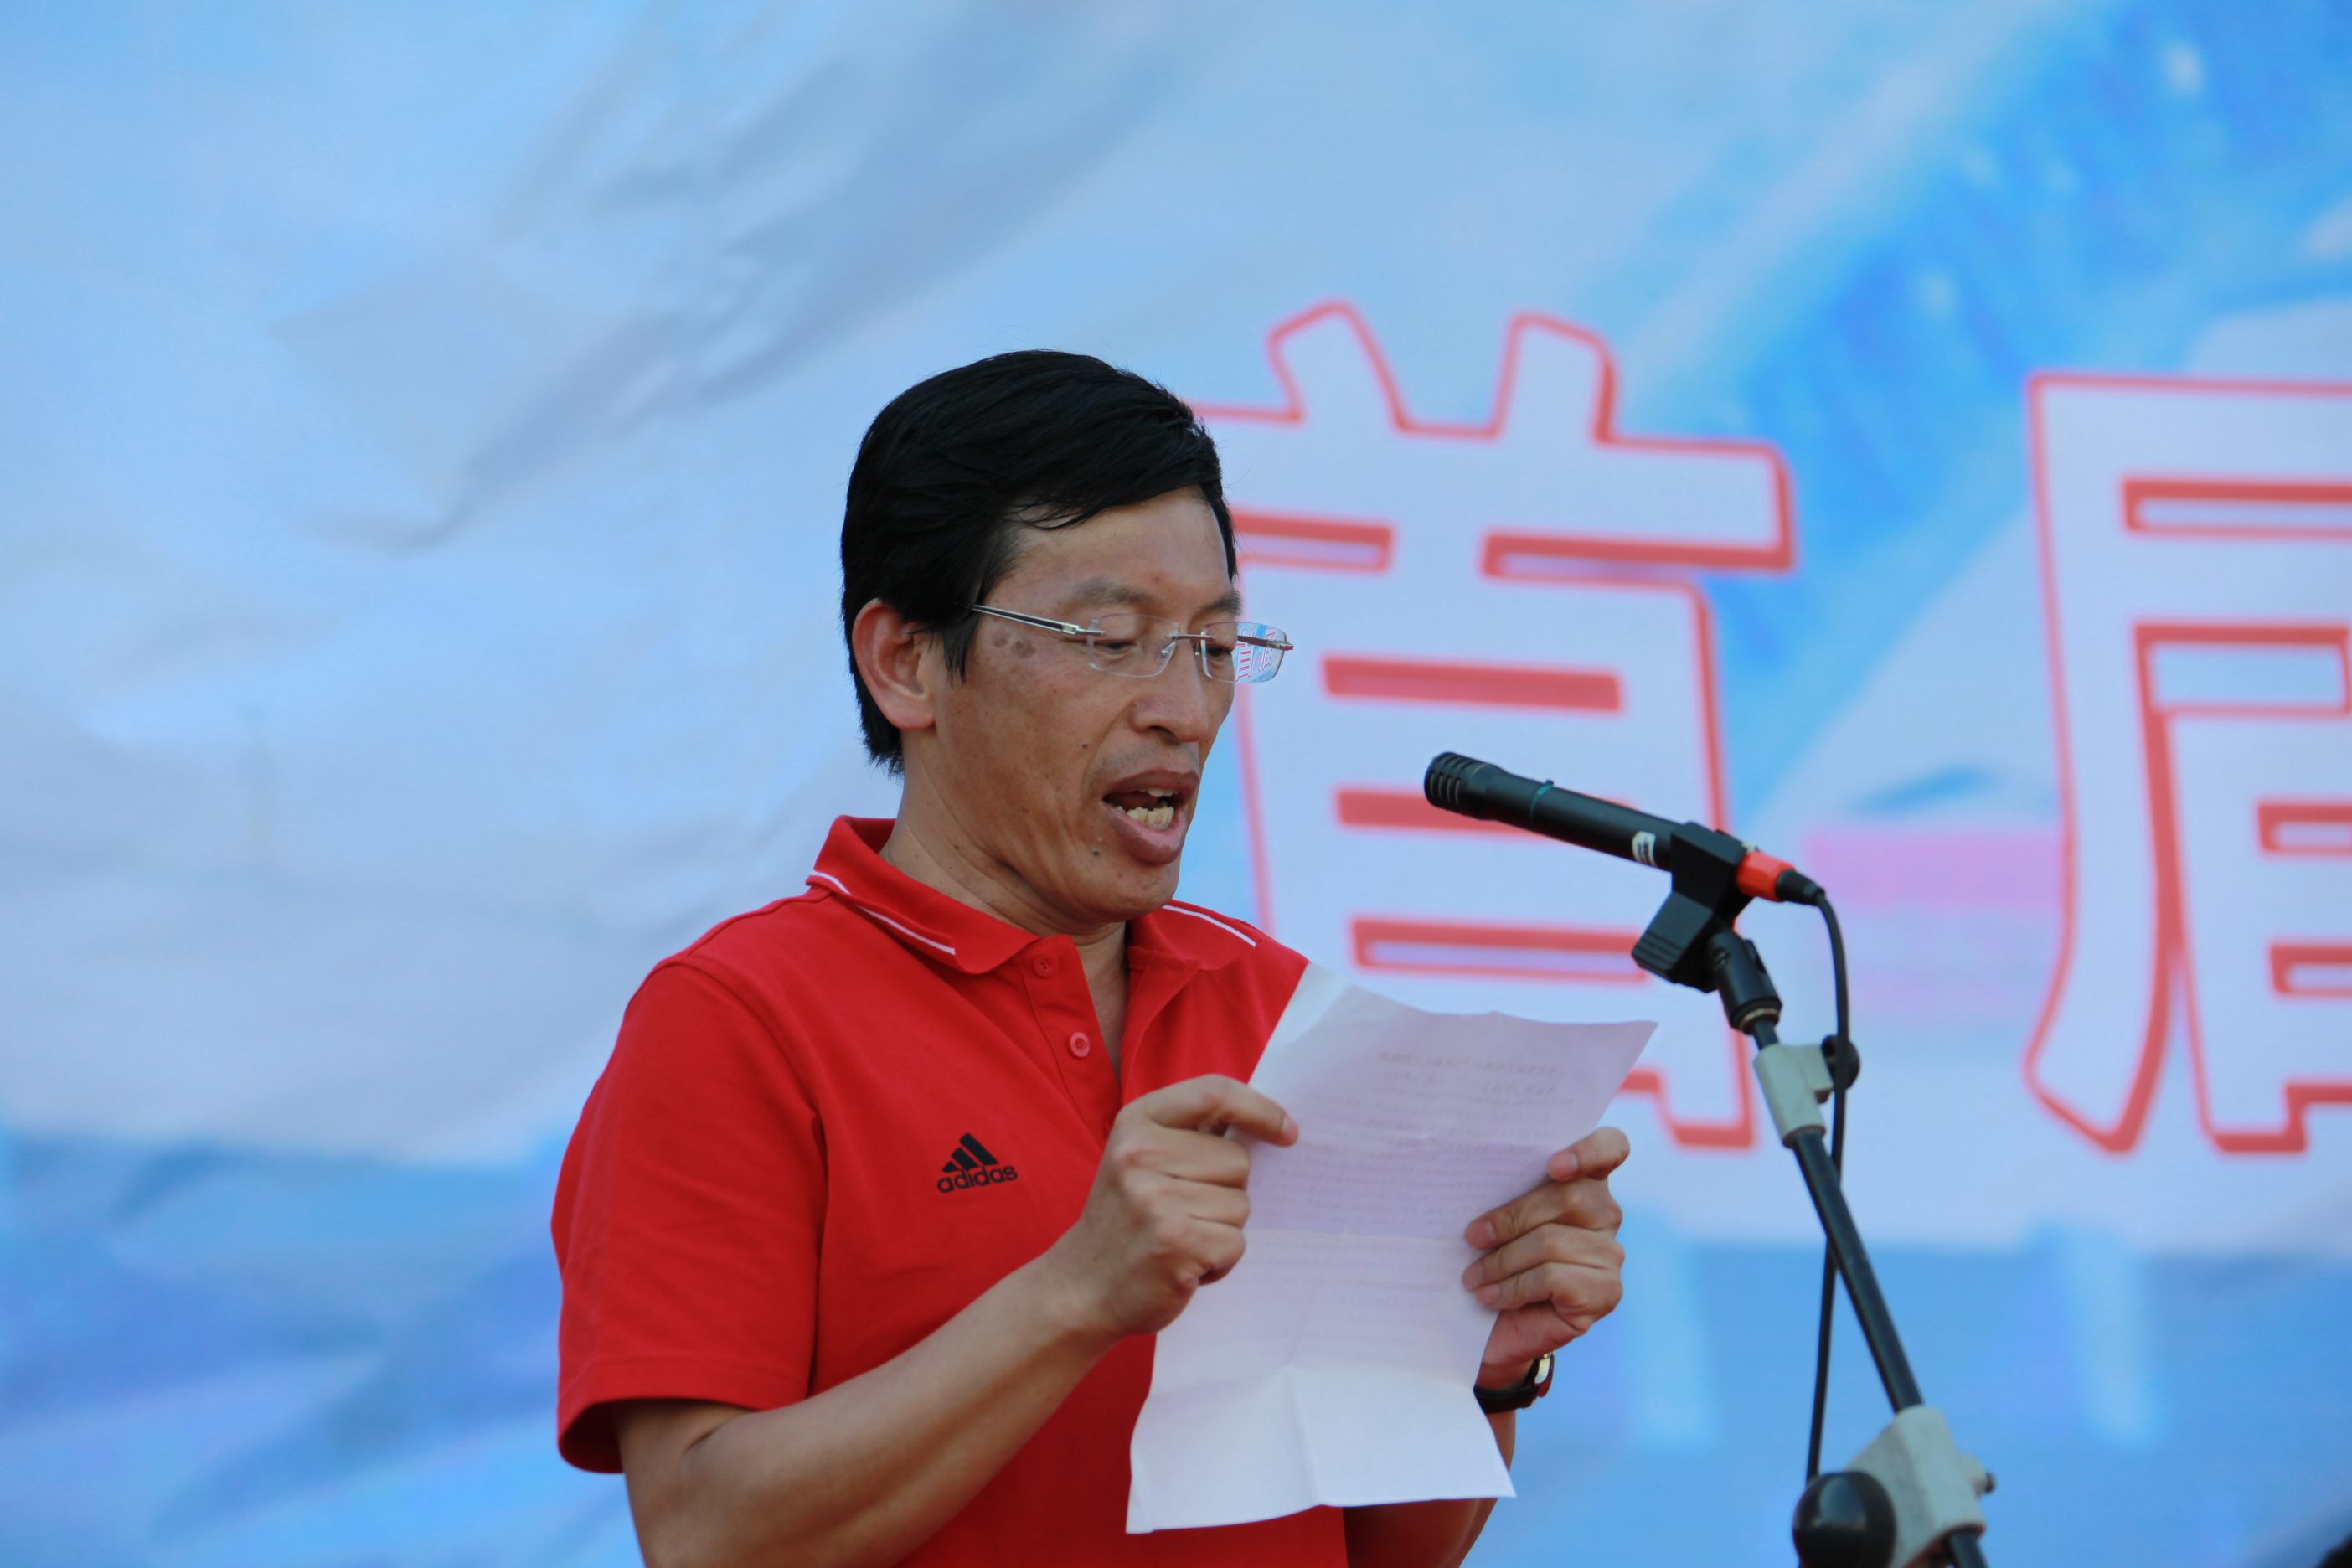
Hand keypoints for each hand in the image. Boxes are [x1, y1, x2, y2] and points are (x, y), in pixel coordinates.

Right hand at [1040, 1074, 1297, 1342]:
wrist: (1081, 1287)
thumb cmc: (1127, 1220)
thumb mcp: (1141, 1159)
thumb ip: (1192, 1136)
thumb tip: (1269, 1124)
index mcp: (1136, 1121)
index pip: (1214, 1092)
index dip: (1260, 1109)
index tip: (1287, 1132)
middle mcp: (1140, 1154)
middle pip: (1239, 1160)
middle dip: (1227, 1191)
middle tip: (1184, 1213)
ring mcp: (1155, 1198)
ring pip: (1241, 1204)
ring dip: (1223, 1229)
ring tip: (1182, 1239)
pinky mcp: (1174, 1242)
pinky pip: (1236, 1242)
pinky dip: (1221, 1261)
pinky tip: (1187, 1264)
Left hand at [1460, 1126, 1629, 1384]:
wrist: (1497, 1328)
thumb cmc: (1494, 1261)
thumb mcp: (1497, 1221)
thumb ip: (1505, 1194)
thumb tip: (1476, 1180)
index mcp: (1585, 1182)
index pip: (1610, 1147)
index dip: (1589, 1150)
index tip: (1554, 1165)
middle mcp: (1607, 1215)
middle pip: (1568, 1196)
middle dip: (1511, 1217)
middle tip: (1472, 1237)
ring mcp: (1611, 1255)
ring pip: (1551, 1241)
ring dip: (1501, 1262)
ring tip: (1472, 1279)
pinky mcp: (1605, 1293)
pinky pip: (1552, 1278)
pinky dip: (1512, 1288)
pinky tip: (1491, 1297)